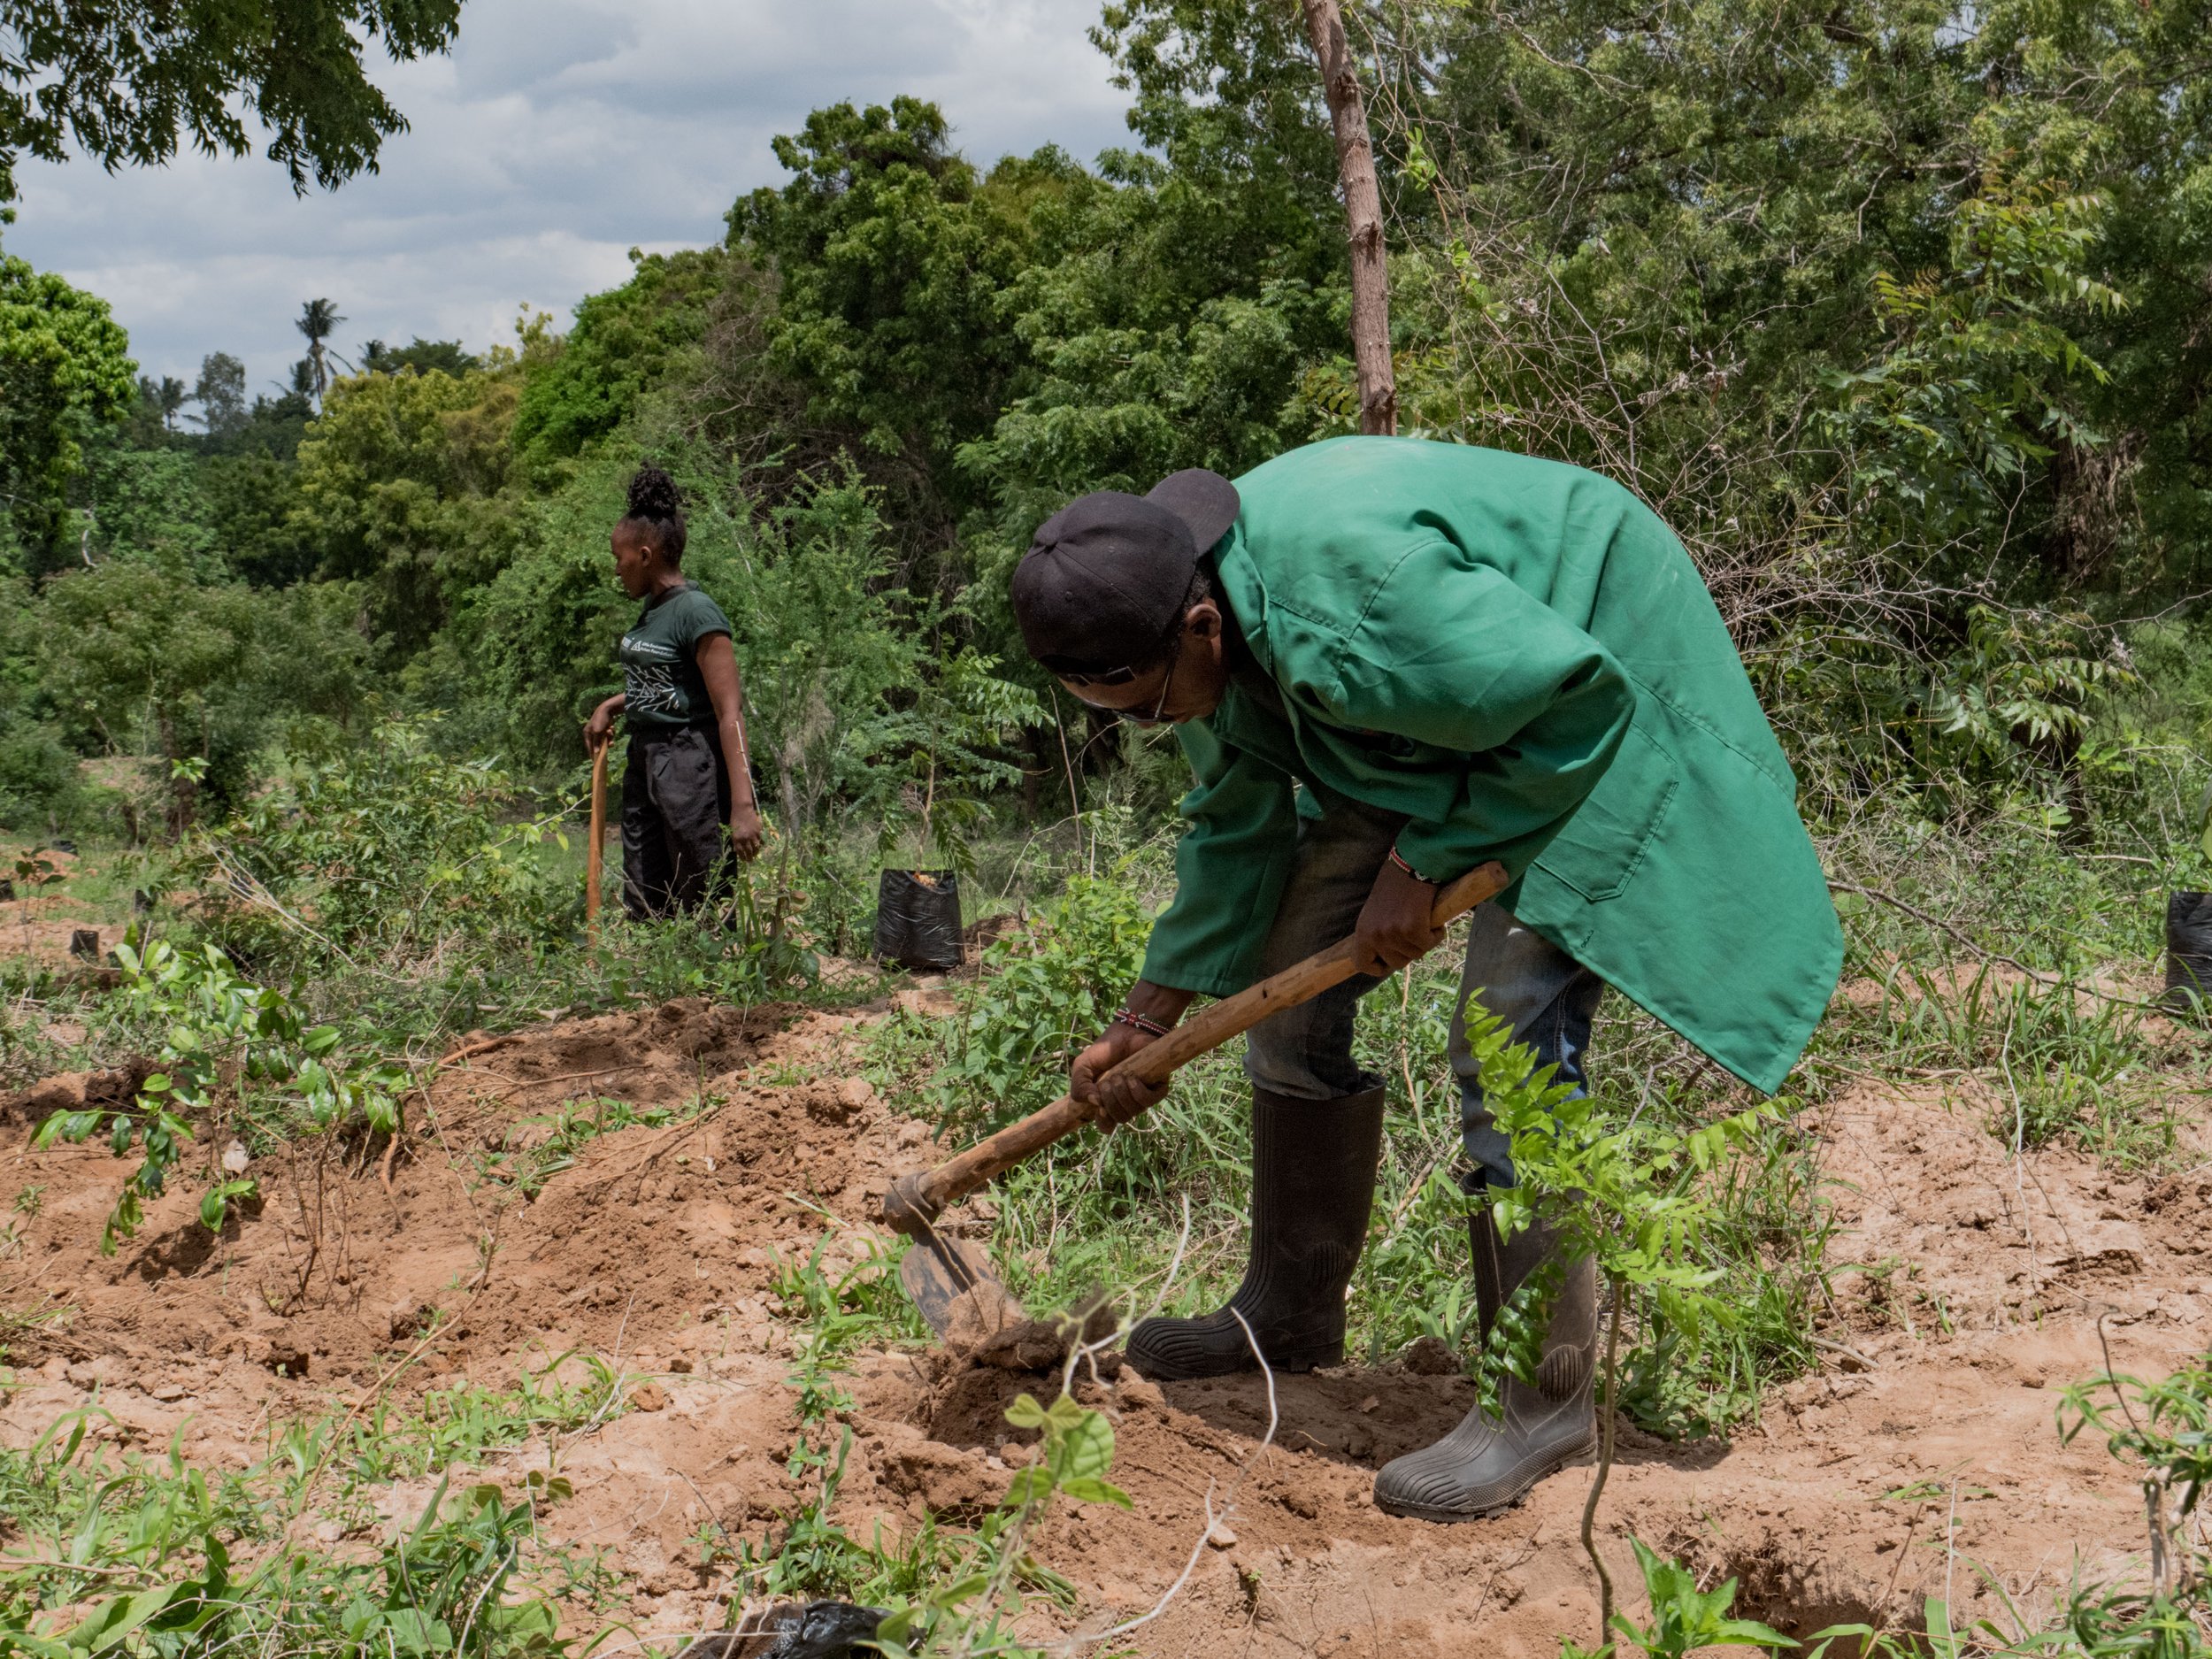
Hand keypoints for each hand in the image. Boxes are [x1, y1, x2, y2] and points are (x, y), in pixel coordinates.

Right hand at [582, 703, 615, 754]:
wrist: (608, 709)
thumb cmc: (600, 720)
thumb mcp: (598, 732)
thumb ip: (596, 743)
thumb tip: (595, 752)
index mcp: (587, 733)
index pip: (589, 746)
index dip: (593, 753)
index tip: (595, 760)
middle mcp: (592, 732)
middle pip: (599, 743)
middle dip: (605, 742)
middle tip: (611, 744)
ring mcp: (599, 731)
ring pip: (605, 740)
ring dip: (610, 736)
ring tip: (610, 730)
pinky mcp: (605, 729)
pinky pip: (609, 735)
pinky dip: (611, 732)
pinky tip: (612, 727)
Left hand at [728, 802, 764, 860]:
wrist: (743, 810)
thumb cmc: (735, 820)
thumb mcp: (733, 831)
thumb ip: (736, 840)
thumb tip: (738, 849)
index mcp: (737, 839)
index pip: (740, 852)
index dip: (742, 857)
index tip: (744, 860)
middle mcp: (745, 838)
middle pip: (749, 851)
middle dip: (750, 857)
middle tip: (751, 861)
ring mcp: (753, 835)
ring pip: (756, 847)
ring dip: (756, 852)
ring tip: (755, 855)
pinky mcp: (759, 831)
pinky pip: (761, 840)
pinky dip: (761, 845)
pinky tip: (760, 846)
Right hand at [1070, 1022, 1169, 1128]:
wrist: (1127, 1031)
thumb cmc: (1105, 1050)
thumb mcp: (1083, 1067)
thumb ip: (1079, 1086)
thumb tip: (1095, 1103)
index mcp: (1108, 1102)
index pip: (1107, 1126)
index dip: (1104, 1123)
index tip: (1100, 1110)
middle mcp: (1126, 1102)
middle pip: (1120, 1119)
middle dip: (1111, 1102)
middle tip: (1107, 1082)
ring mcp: (1142, 1096)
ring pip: (1134, 1111)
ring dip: (1122, 1094)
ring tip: (1119, 1075)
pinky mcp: (1158, 1088)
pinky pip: (1149, 1101)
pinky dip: (1138, 1092)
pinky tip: (1132, 1078)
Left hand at [1352, 855, 1445, 975]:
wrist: (1411, 864)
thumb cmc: (1395, 884)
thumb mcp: (1375, 912)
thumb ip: (1377, 932)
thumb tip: (1387, 954)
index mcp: (1362, 931)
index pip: (1362, 963)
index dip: (1378, 966)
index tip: (1390, 961)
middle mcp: (1375, 935)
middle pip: (1396, 963)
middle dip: (1409, 951)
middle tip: (1414, 932)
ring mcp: (1393, 933)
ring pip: (1416, 954)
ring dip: (1424, 940)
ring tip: (1422, 919)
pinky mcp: (1412, 929)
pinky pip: (1429, 943)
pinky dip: (1436, 933)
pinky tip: (1434, 919)